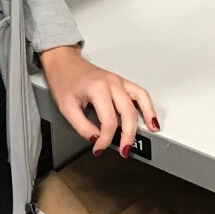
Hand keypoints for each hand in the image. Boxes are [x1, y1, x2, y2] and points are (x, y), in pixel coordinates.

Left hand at [40, 45, 158, 158]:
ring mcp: (118, 81)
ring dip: (145, 119)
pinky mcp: (121, 82)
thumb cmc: (64, 80)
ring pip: (139, 102)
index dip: (105, 139)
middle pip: (127, 113)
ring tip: (150, 133)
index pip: (109, 122)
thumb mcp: (66, 107)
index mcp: (98, 89)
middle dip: (127, 136)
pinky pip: (140, 93)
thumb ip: (82, 126)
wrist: (64, 63)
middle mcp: (112, 83)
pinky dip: (148, 106)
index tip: (99, 148)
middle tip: (124, 150)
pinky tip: (151, 118)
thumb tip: (96, 138)